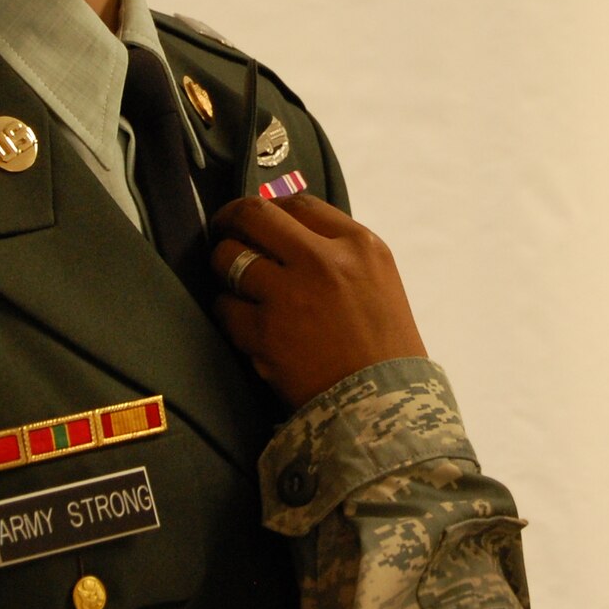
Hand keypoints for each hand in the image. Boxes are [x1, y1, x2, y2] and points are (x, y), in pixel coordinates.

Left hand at [209, 193, 426, 407]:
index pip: (299, 203)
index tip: (258, 218)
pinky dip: (228, 311)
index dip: (270, 207)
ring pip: (229, 257)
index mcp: (358, 245)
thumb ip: (339, 250)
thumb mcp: (378, 280)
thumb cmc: (385, 346)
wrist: (385, 406)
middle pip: (254, 215)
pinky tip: (242, 321)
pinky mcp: (265, 332)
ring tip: (231, 280)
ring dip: (223, 267)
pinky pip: (225, 306)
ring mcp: (290, 295)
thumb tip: (287, 228)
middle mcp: (323, 261)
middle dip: (230, 219)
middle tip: (224, 230)